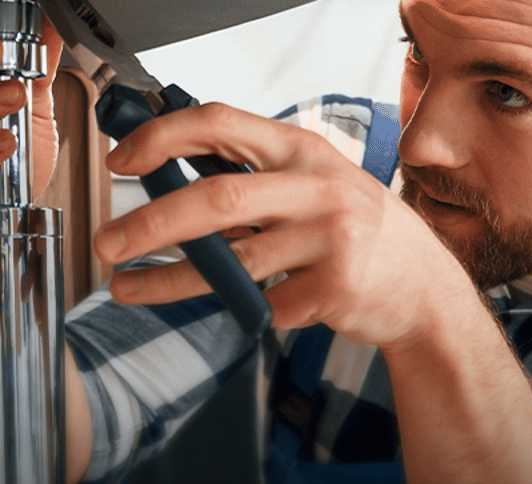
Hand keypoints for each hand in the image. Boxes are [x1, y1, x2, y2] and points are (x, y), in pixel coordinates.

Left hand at [94, 103, 477, 351]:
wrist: (425, 291)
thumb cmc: (358, 235)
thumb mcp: (315, 186)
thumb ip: (255, 176)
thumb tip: (167, 170)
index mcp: (304, 150)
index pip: (220, 124)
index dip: (161, 137)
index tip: (121, 162)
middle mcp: (320, 188)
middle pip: (215, 198)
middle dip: (149, 223)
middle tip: (106, 243)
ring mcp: (330, 240)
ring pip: (229, 264)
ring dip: (167, 282)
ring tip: (127, 287)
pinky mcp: (333, 290)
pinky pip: (263, 304)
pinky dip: (242, 310)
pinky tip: (243, 307)